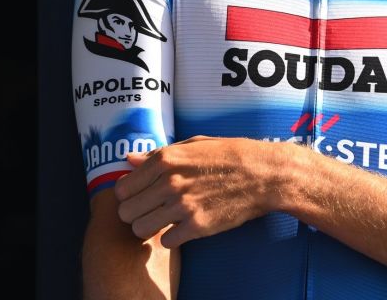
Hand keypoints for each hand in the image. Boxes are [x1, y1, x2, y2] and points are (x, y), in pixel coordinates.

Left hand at [113, 136, 289, 247]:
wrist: (264, 174)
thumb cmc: (230, 155)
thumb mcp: (193, 144)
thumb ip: (158, 154)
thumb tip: (130, 159)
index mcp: (166, 159)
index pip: (122, 188)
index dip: (128, 195)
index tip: (139, 196)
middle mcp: (169, 182)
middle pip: (126, 212)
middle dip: (135, 213)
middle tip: (149, 212)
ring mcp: (183, 205)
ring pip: (141, 229)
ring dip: (150, 228)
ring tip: (163, 222)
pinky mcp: (198, 226)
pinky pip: (166, 242)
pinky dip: (172, 238)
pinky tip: (182, 228)